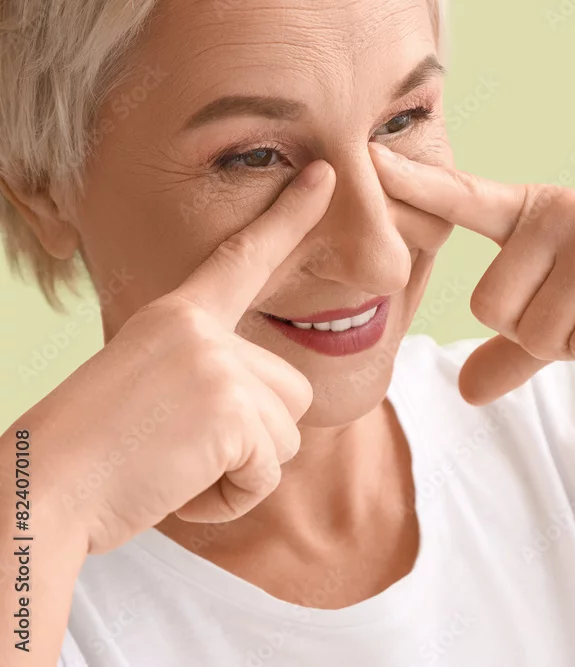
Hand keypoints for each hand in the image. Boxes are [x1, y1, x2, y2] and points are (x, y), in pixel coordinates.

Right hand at [23, 160, 335, 553]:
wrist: (40, 492)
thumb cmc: (91, 453)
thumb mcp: (151, 390)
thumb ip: (211, 375)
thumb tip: (280, 398)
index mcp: (177, 315)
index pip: (243, 258)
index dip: (290, 217)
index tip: (325, 174)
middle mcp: (202, 330)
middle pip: (291, 390)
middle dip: (253, 437)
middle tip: (179, 450)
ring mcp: (219, 366)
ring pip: (287, 435)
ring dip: (240, 471)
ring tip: (173, 468)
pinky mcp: (231, 412)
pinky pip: (269, 472)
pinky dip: (232, 498)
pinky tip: (180, 490)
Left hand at [369, 143, 574, 404]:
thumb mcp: (566, 316)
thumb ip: (511, 351)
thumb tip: (463, 390)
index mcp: (535, 213)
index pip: (465, 199)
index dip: (416, 184)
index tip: (367, 158)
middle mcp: (561, 214)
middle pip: (492, 309)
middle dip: (536, 332)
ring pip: (539, 336)